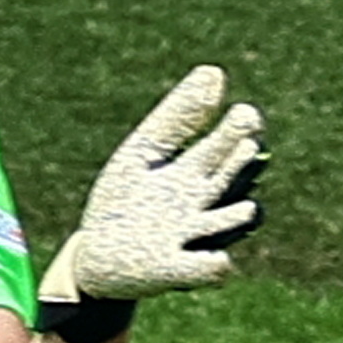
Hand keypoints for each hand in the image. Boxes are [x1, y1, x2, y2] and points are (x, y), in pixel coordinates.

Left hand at [44, 65, 267, 304]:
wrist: (95, 258)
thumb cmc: (125, 201)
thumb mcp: (143, 152)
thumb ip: (177, 117)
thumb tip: (215, 71)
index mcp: (195, 172)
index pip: (226, 145)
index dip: (239, 129)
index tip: (245, 114)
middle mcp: (203, 203)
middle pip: (233, 178)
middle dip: (240, 164)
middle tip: (246, 144)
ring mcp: (194, 238)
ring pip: (233, 222)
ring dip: (237, 214)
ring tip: (242, 207)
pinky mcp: (179, 271)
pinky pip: (211, 269)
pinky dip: (215, 265)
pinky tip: (218, 259)